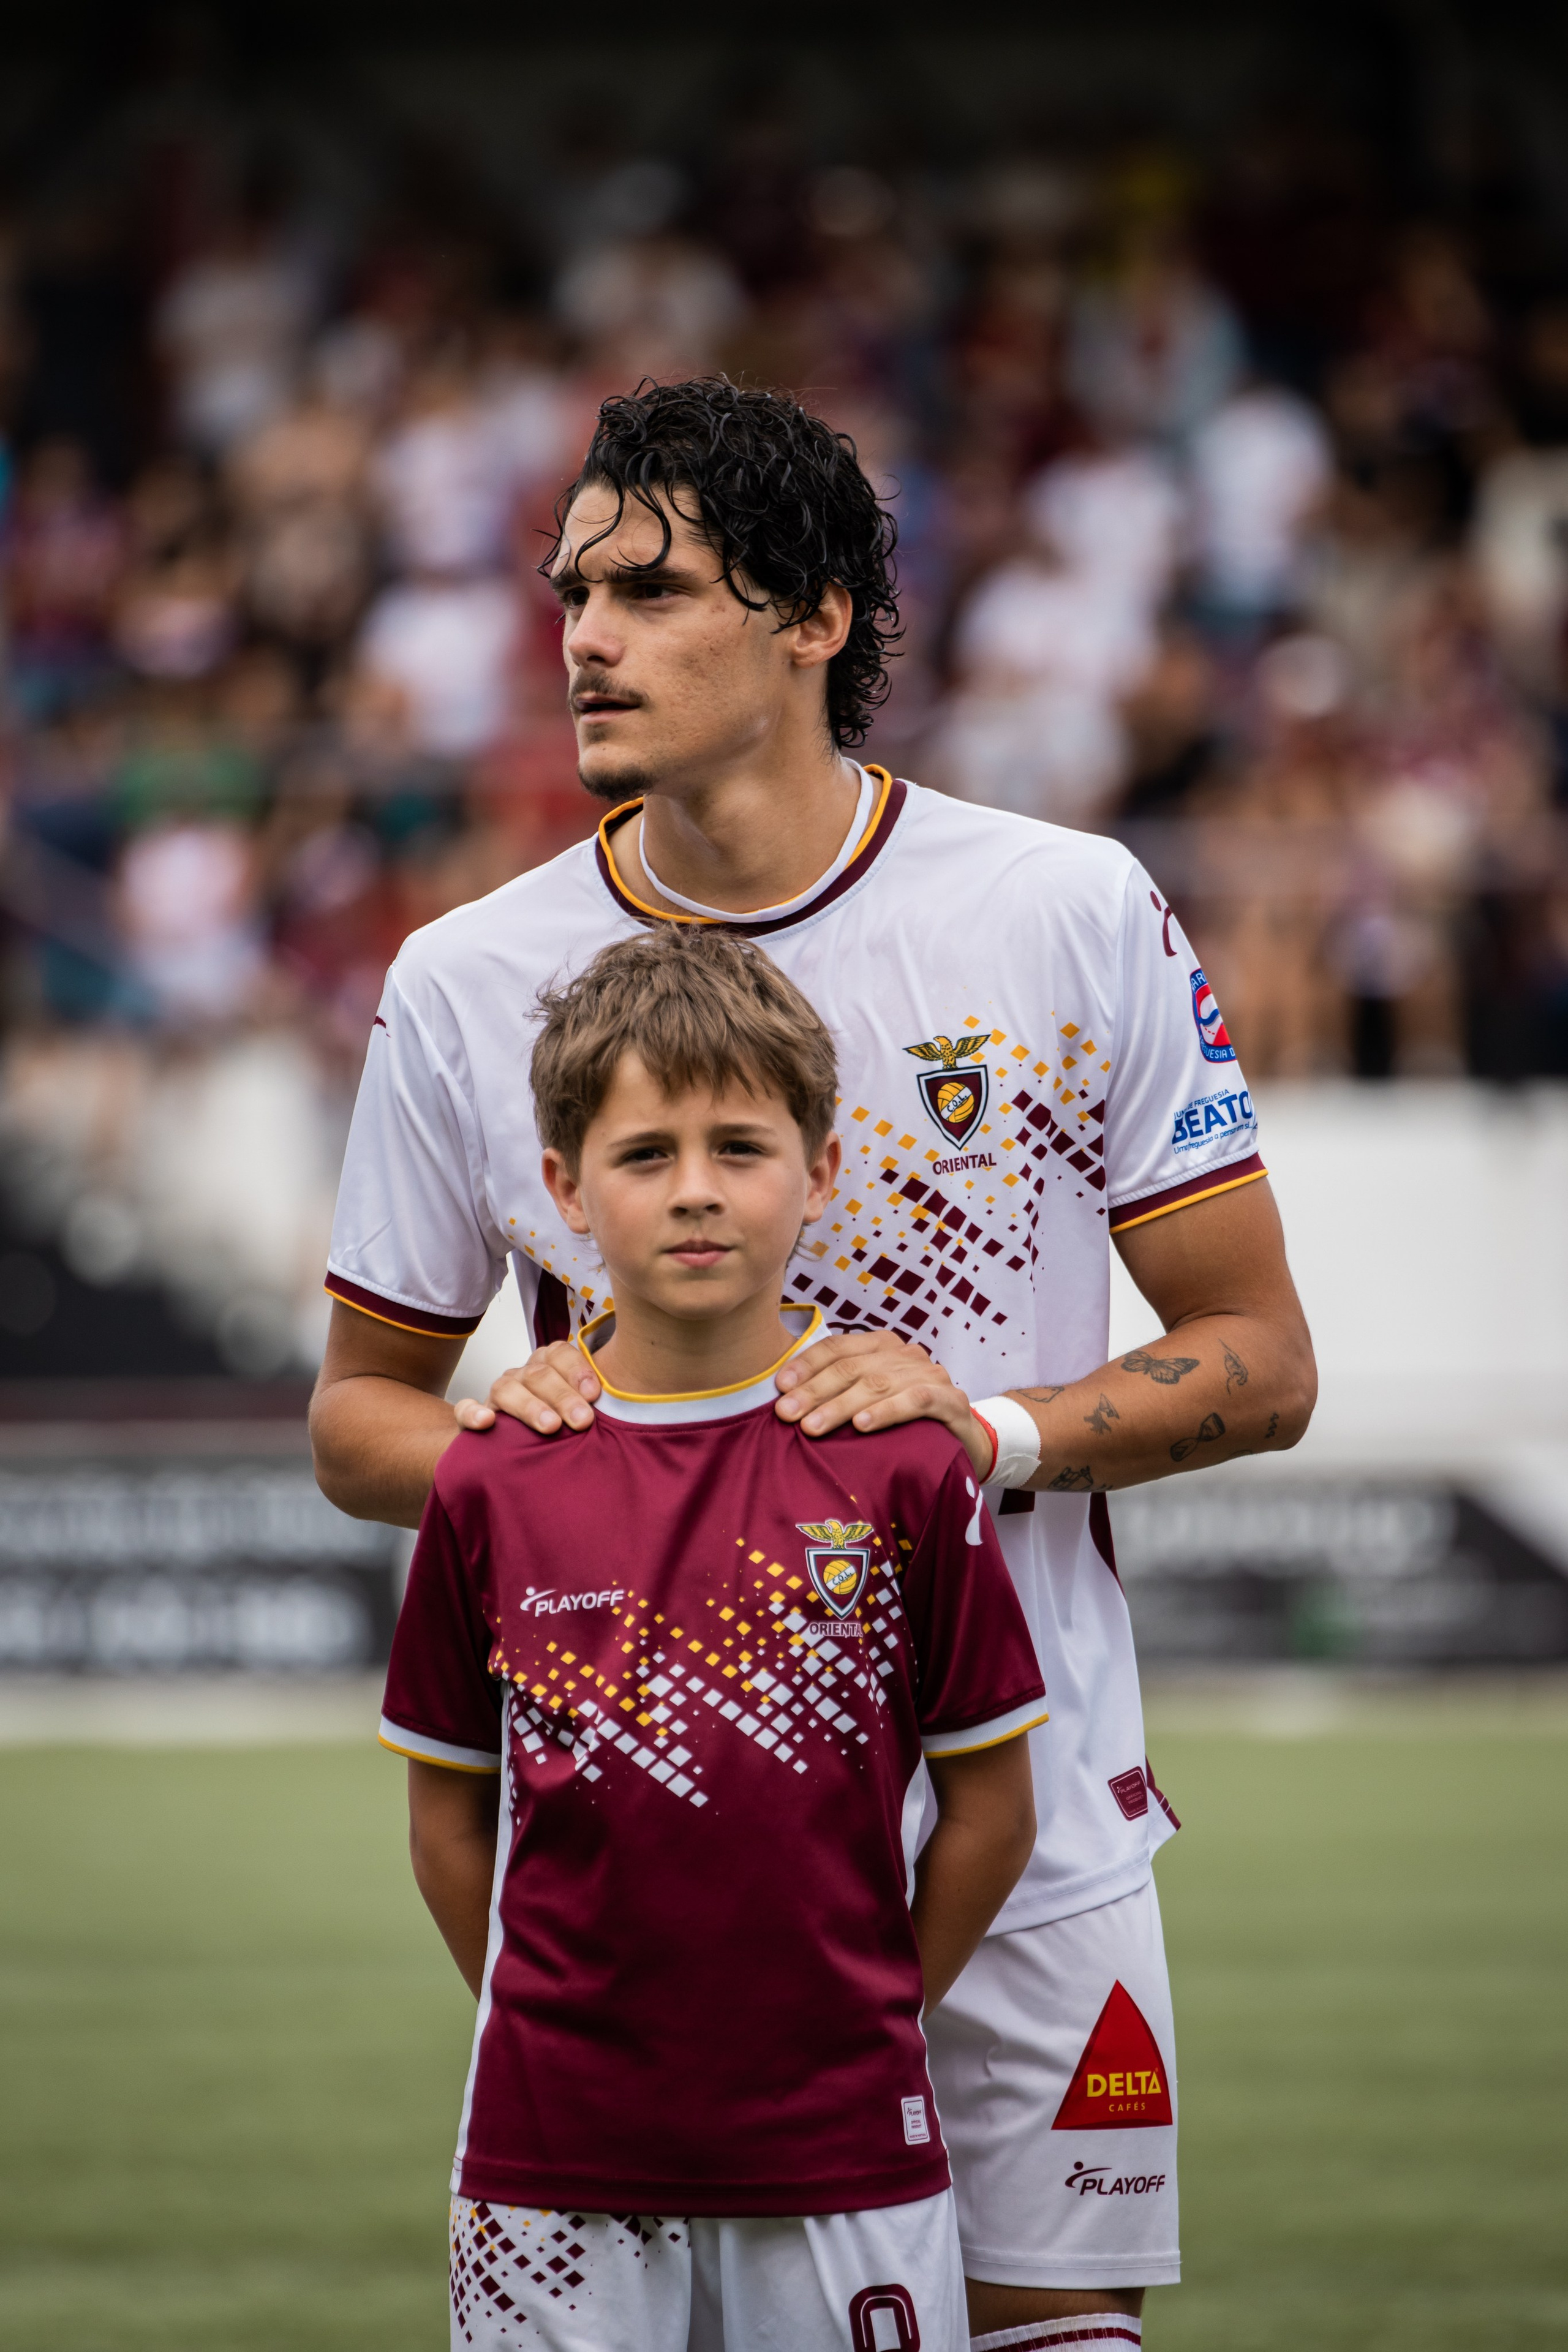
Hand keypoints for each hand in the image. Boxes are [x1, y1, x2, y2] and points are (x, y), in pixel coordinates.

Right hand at [452, 1341, 601, 1435]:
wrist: (511, 1449)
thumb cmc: (557, 1426)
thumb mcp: (578, 1412)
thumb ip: (592, 1404)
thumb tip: (624, 1411)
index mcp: (547, 1367)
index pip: (560, 1353)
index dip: (578, 1370)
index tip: (595, 1395)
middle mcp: (522, 1376)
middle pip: (539, 1374)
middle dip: (563, 1396)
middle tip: (583, 1421)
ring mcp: (496, 1395)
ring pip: (506, 1388)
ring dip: (530, 1406)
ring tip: (550, 1426)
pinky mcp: (472, 1417)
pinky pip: (466, 1409)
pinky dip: (473, 1414)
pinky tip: (487, 1423)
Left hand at [774, 1329, 990, 1476]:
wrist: (964, 1442)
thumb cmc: (906, 1422)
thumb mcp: (869, 1401)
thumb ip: (838, 1393)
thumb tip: (787, 1402)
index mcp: (881, 1346)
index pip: (837, 1347)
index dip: (806, 1365)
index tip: (779, 1387)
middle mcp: (904, 1354)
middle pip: (851, 1367)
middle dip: (814, 1391)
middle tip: (786, 1413)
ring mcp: (929, 1374)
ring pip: (878, 1384)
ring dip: (841, 1406)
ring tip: (812, 1427)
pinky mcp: (950, 1400)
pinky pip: (915, 1401)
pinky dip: (886, 1412)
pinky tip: (862, 1426)